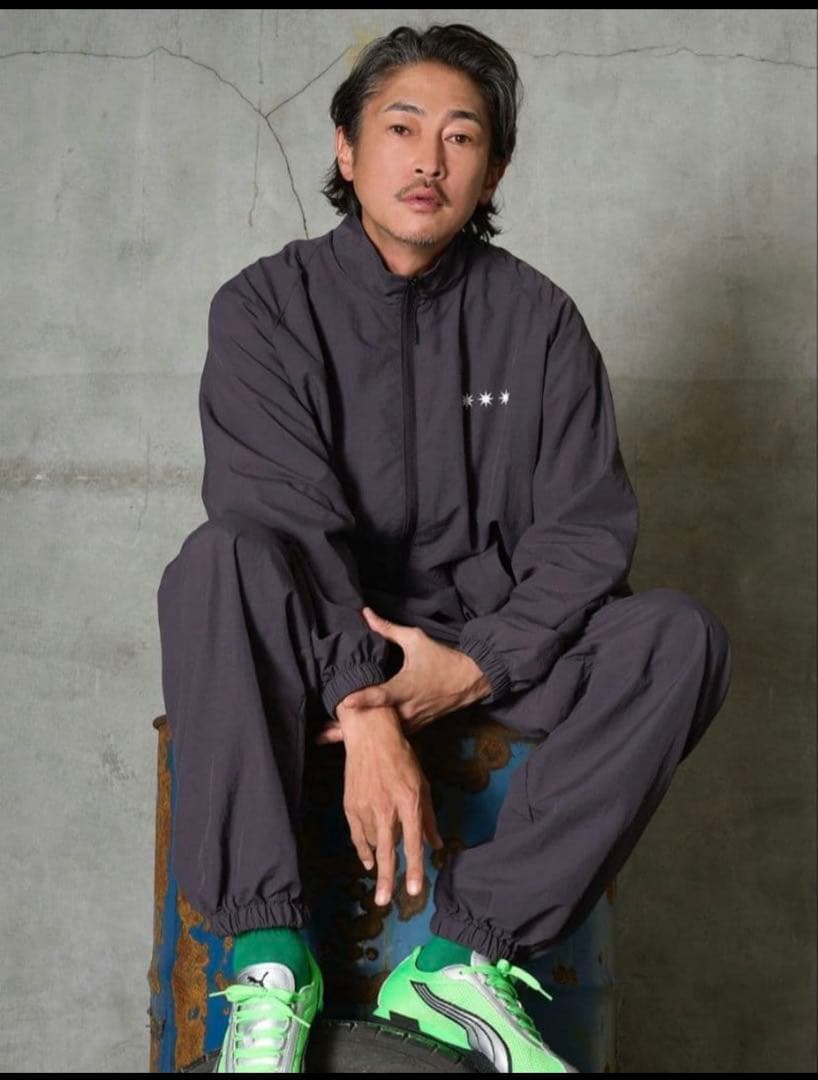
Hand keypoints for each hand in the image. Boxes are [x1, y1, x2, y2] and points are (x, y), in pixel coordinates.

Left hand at [313, 607, 490, 745]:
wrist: (469, 681)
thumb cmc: (441, 658)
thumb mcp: (416, 640)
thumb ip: (388, 629)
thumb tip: (366, 613)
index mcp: (406, 686)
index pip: (381, 695)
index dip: (363, 699)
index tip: (344, 703)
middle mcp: (407, 708)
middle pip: (374, 724)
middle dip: (348, 729)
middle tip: (320, 734)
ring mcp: (411, 721)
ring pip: (381, 735)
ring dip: (356, 738)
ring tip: (326, 740)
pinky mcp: (414, 728)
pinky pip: (390, 736)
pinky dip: (371, 739)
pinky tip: (351, 742)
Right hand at [339, 706, 443, 904]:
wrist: (371, 736)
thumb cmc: (402, 758)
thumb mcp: (423, 785)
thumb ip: (429, 818)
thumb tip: (437, 845)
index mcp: (409, 801)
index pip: (413, 842)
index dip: (415, 868)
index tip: (415, 890)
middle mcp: (387, 807)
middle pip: (388, 850)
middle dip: (387, 878)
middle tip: (384, 902)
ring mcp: (366, 806)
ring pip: (373, 843)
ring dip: (380, 856)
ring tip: (382, 865)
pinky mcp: (350, 805)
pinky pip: (357, 835)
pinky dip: (363, 849)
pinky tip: (369, 861)